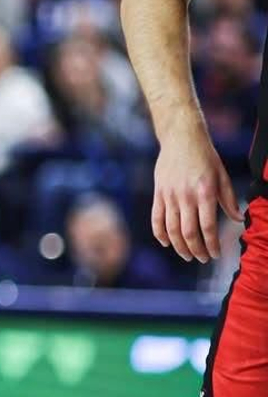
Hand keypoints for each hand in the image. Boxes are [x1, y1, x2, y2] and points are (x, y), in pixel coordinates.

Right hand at [152, 120, 241, 260]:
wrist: (181, 138)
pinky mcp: (158, 193)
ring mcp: (169, 195)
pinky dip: (160, 234)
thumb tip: (238, 220)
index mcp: (204, 192)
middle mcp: (186, 196)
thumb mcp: (222, 175)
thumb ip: (228, 199)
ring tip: (187, 255)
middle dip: (196, 250)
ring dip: (179, 247)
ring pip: (172, 229)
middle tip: (202, 259)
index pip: (208, 227)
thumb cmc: (205, 156)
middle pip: (189, 232)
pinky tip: (167, 243)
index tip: (216, 254)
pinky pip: (157, 218)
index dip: (212, 244)